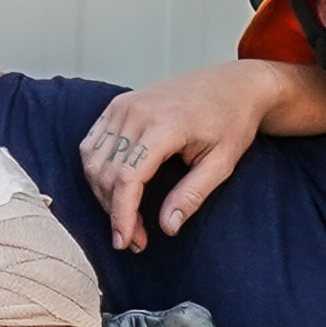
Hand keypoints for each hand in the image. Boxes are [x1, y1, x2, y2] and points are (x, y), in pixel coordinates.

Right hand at [77, 63, 301, 251]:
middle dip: (115, 212)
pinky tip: (113, 189)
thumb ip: (192, 195)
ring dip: (103, 195)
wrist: (233, 84)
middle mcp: (137, 111)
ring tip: (126, 216)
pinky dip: (97, 171)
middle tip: (134, 239)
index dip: (122, 215)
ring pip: (94, 161)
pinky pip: (91, 144)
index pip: (128, 178)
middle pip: (107, 174)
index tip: (125, 242)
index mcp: (165, 125)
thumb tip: (167, 227)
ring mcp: (123, 105)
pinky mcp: (117, 105)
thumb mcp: (222, 163)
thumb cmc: (232, 120)